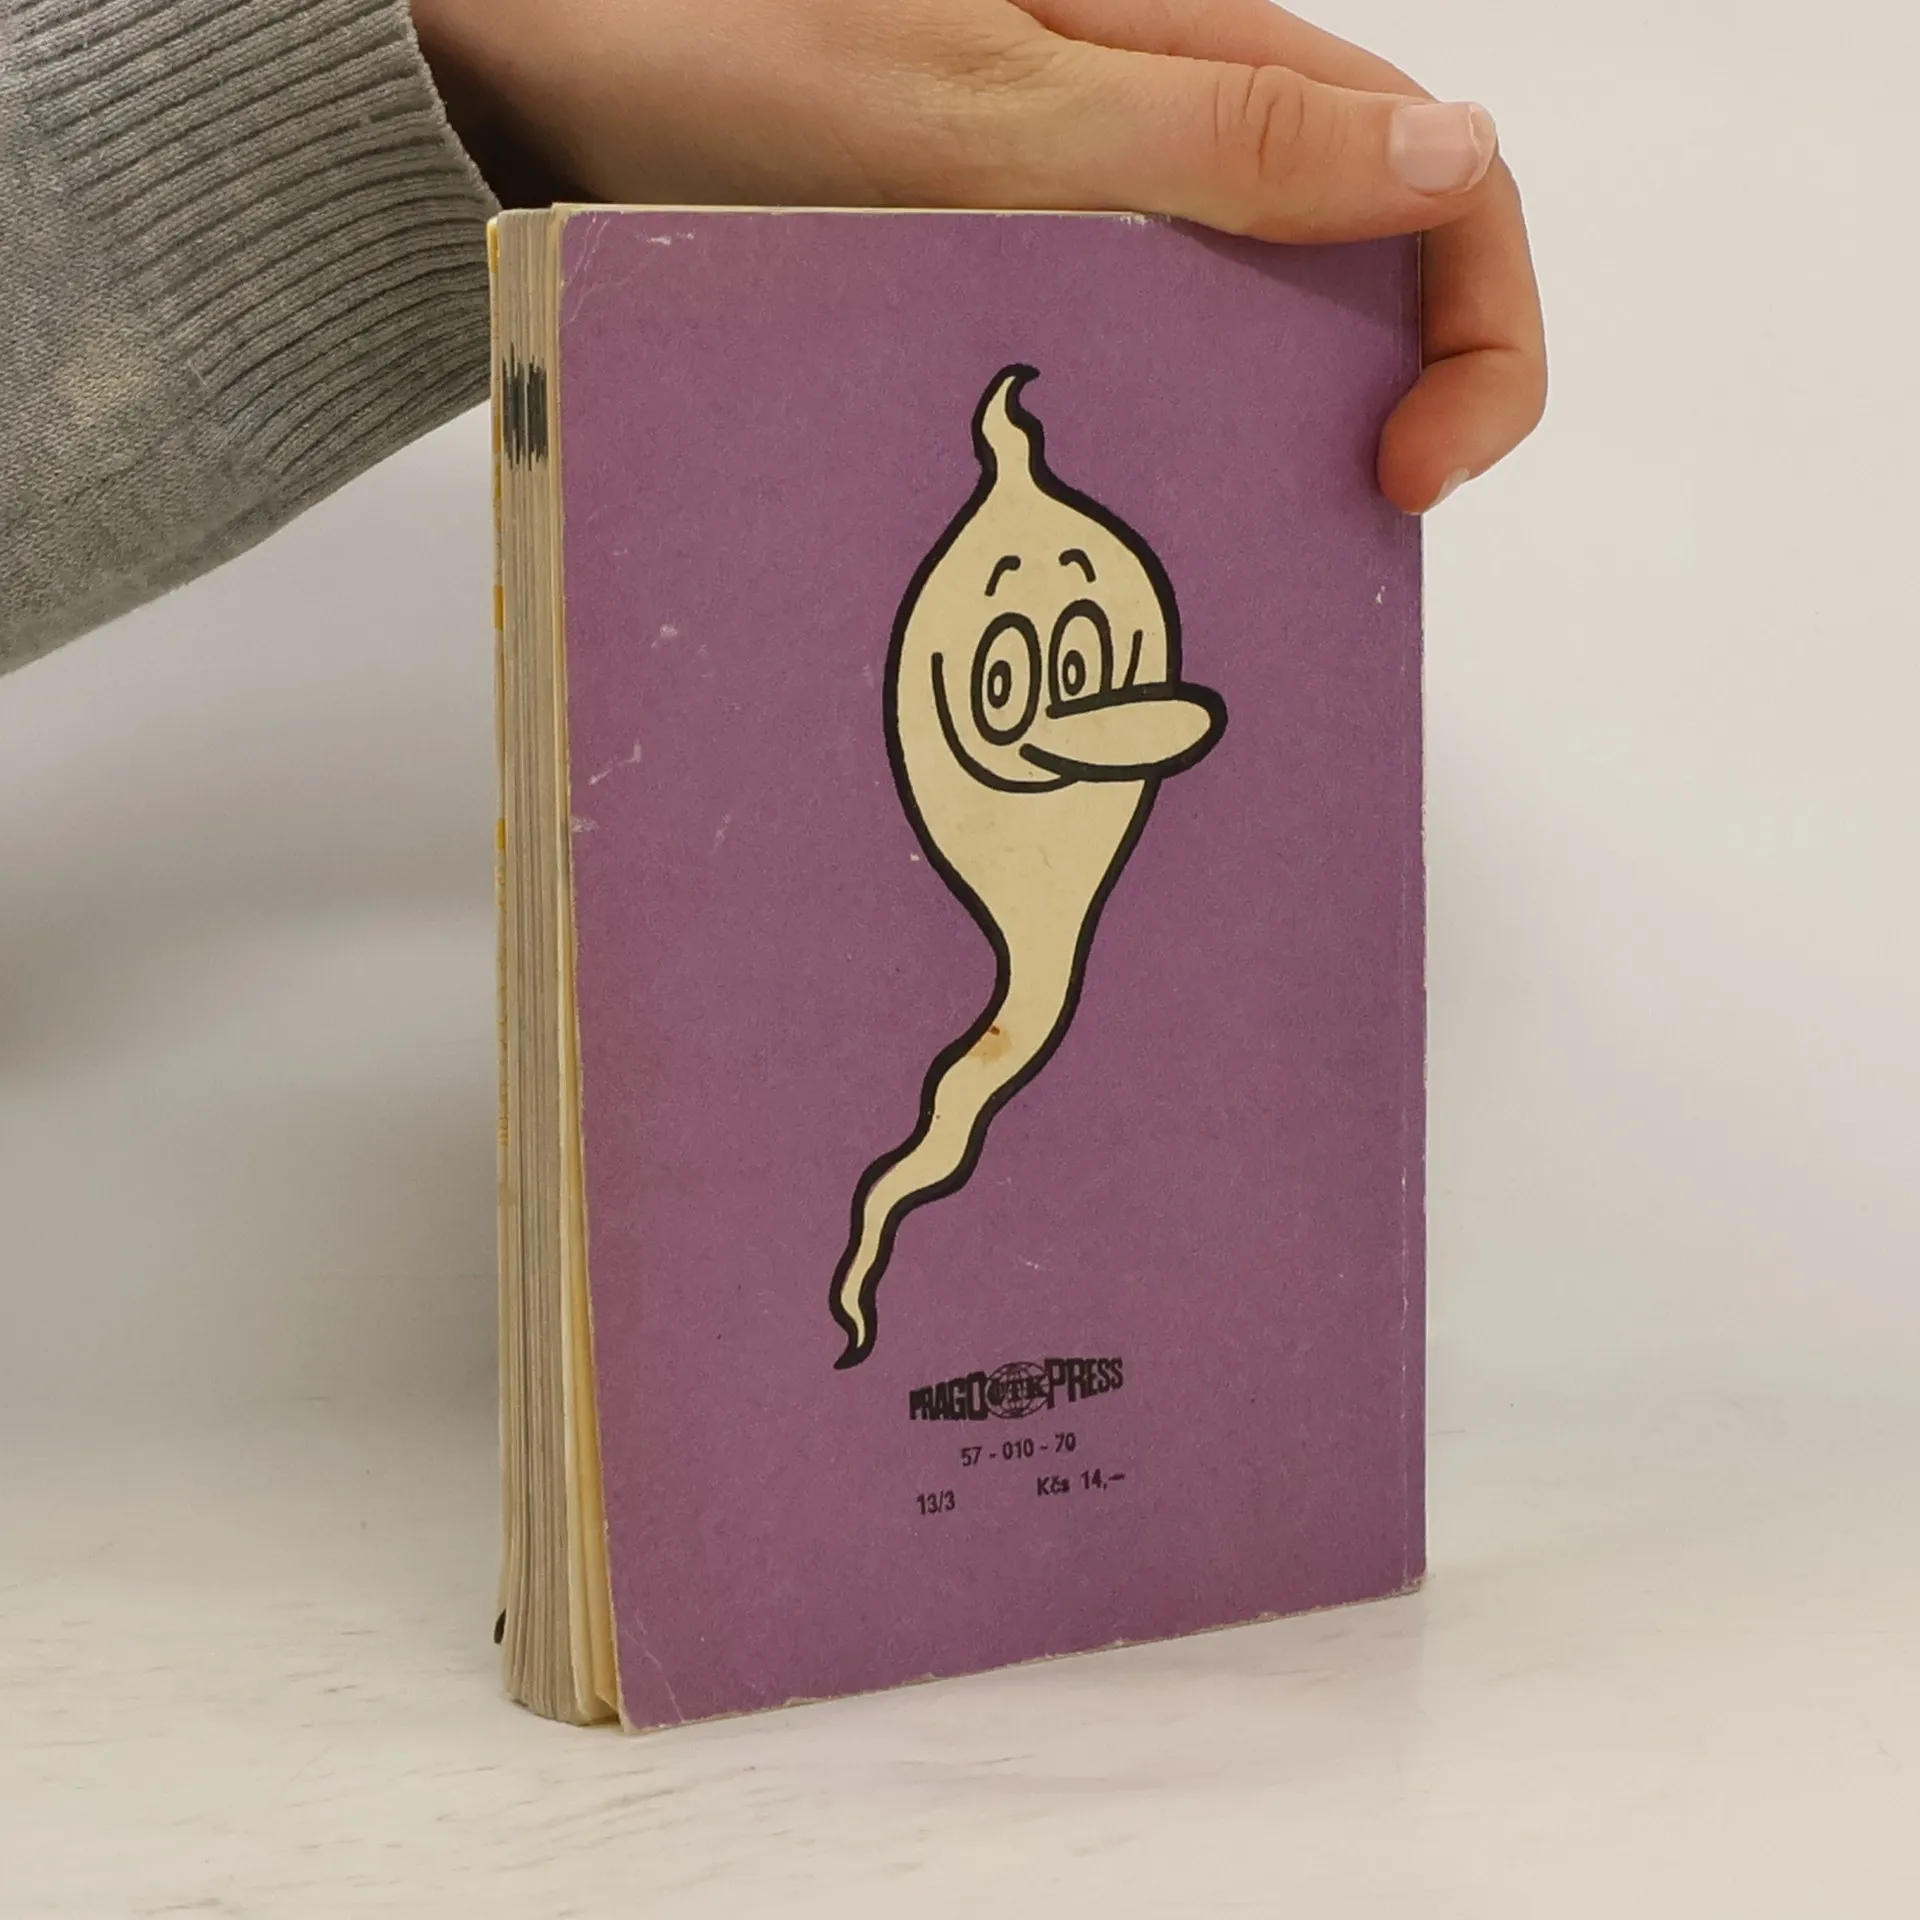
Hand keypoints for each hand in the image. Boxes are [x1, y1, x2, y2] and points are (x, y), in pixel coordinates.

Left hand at [414, 0, 1544, 510]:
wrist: (544, 49)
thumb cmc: (731, 48)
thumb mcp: (998, 112)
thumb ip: (1222, 143)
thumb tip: (1453, 158)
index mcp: (1211, 56)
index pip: (1446, 184)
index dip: (1477, 340)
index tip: (1405, 478)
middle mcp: (1173, 123)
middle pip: (1365, 271)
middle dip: (1381, 410)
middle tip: (1304, 536)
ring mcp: (1091, 193)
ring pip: (1248, 325)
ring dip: (1256, 441)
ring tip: (1186, 544)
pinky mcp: (1013, 253)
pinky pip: (1128, 348)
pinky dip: (1141, 436)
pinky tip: (1089, 511)